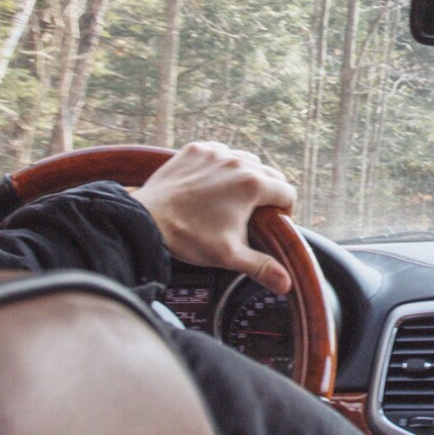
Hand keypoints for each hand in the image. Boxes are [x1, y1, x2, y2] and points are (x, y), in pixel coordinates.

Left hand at [132, 141, 297, 293]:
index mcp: (252, 185)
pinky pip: (219, 152)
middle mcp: (237, 162)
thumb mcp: (230, 256)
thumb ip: (262, 267)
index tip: (273, 223)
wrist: (146, 219)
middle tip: (255, 214)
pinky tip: (212, 183)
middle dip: (269, 193)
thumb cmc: (188, 237)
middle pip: (270, 173)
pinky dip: (221, 165)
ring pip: (246, 159)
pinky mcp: (195, 150)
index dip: (285, 211)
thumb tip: (286, 284)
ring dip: (247, 176)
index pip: (287, 192)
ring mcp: (215, 153)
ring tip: (234, 197)